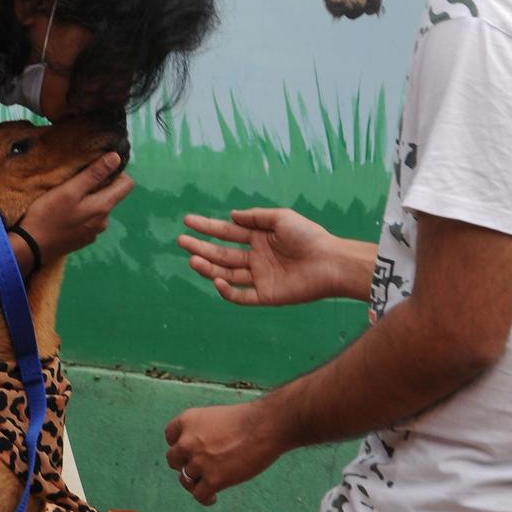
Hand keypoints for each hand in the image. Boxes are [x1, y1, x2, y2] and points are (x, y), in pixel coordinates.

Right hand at [21, 152, 133, 260]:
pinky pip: (89, 220)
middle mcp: (104, 222)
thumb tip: (116, 158)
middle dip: (98, 185)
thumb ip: (94, 174)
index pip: (127, 185)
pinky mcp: (82, 240)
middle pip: (111, 196)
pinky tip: (64, 213)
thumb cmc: (48, 216)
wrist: (31, 248)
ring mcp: (93, 233)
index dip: (116, 172)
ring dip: (88, 199)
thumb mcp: (69, 190)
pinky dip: (81, 212)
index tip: (97, 167)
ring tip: (67, 196)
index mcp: (103, 207)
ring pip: (98, 208)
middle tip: (75, 180)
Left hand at [164, 401, 283, 504]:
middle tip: (199, 467)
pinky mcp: (213, 479)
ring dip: (194, 482)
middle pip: (173, 459)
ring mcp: (199, 462)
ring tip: (207, 483)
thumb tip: (206, 447)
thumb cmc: (249, 419)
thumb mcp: (217, 416)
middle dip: (184, 464)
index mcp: (188, 420)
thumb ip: (205, 430)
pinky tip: (213, 497)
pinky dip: (205, 498)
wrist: (265, 427)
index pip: (170, 436)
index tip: (189, 450)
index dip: (179, 444)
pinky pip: (199, 495)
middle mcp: (187, 441)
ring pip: (184, 479)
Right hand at [179, 207, 337, 306]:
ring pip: (227, 273)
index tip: (188, 222)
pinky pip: (241, 296)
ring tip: (192, 259)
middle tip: (181, 241)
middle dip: (201, 247)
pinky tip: (217, 280)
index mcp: (259, 238)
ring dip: (208, 267)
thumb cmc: (310, 236)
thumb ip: (255, 217)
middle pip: (222, 253)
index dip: (207, 227)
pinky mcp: (266, 295)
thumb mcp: (281, 218)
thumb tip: (231, 216)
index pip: (227, 233)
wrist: (330, 262)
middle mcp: (256, 258)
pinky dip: (227, 291)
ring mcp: (259, 277)